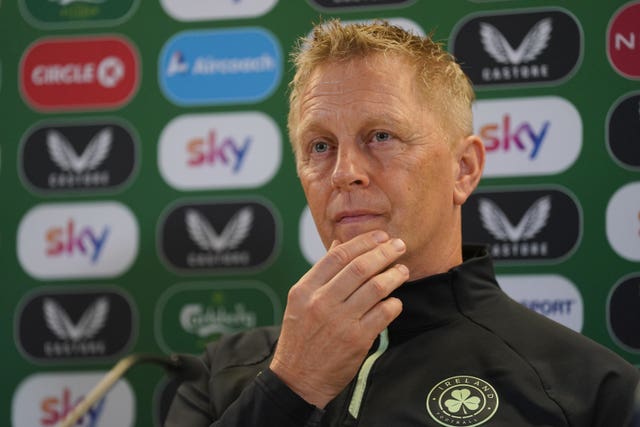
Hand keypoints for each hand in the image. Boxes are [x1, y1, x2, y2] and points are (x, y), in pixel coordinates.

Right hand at [269, 230, 408, 407]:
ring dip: (394, 275)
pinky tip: (395, 301)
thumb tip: (338, 244)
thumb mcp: (300, 301)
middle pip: (359, 268)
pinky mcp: (357, 340)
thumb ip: (320, 272)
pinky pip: (383, 313)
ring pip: (375, 288)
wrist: (298, 379)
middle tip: (399, 246)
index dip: (363, 242)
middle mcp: (321, 303)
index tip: (380, 236)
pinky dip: (394, 303)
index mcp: (305, 290)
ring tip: (402, 270)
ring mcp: (340, 321)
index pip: (337, 256)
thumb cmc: (301, 337)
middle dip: (384, 252)